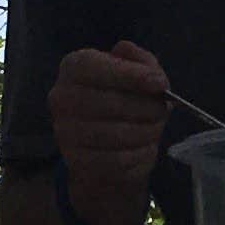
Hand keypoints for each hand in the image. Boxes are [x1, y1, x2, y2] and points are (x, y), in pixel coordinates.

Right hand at [47, 39, 169, 224]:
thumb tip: (151, 73)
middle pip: (110, 103)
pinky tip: (144, 147)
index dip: (130, 75)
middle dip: (146, 107)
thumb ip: (143, 63)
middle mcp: (62, 98)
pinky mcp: (76, 161)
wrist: (104, 143)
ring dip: (146, 132)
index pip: (94, 67)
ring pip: (117, 134)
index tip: (160, 83)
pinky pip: (117, 159)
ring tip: (155, 128)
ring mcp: (65, 132)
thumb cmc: (121, 98)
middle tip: (162, 110)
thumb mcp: (134, 71)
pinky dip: (139, 154)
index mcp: (73, 67)